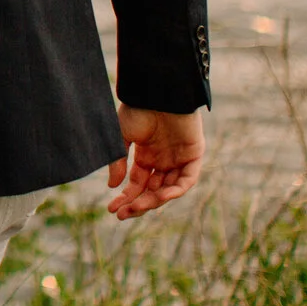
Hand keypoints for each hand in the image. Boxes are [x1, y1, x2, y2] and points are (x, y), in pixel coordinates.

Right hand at [106, 105, 204, 219]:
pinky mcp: (194, 155)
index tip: (113, 209)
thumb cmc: (138, 108)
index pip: (137, 183)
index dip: (126, 197)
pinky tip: (161, 196)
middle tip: (123, 214)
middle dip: (138, 203)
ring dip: (154, 200)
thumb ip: (118, 161)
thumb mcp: (121, 137)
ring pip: (169, 188)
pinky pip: (188, 179)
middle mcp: (163, 160)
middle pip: (153, 190)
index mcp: (146, 155)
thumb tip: (112, 185)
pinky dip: (176, 190)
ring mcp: (179, 158)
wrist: (157, 91)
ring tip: (138, 206)